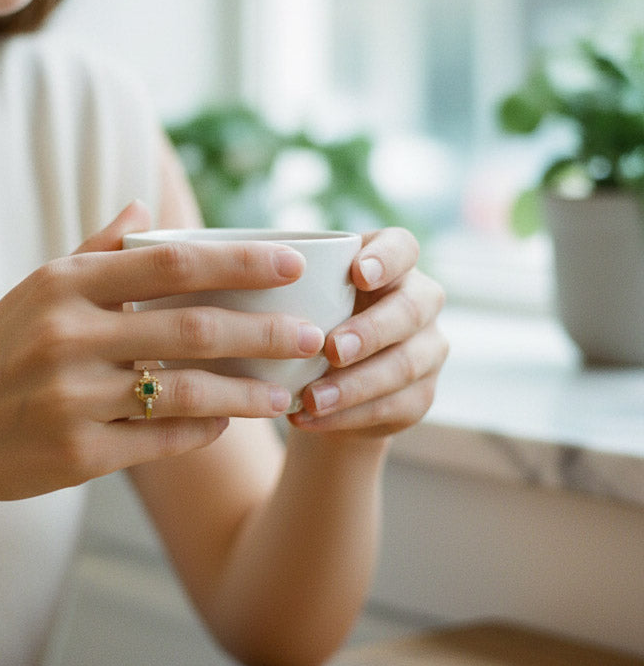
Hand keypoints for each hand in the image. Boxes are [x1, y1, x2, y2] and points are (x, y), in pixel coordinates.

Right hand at [0, 202, 323, 517]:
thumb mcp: (33, 293)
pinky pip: (160, 440)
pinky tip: (227, 423)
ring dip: (247, 393)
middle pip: (193, 326)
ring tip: (287, 393)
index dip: (239, 261)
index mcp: (63, 286)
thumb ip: (94, 251)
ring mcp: (71, 399)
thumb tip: (146, 209)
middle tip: (314, 335)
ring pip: (186, 391)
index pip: (171, 262)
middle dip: (264, 331)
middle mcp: (67, 336)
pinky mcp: (76, 456)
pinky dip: (202, 429)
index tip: (292, 262)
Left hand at [288, 227, 447, 438]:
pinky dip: (346, 415)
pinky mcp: (421, 396)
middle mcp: (420, 302)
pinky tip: (309, 418)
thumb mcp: (299, 296)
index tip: (357, 274)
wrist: (324, 383)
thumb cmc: (306, 320)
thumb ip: (287, 283)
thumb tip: (237, 277)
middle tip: (332, 349)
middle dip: (369, 332)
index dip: (386, 259)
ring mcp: (427, 350)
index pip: (403, 247)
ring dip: (354, 385)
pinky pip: (392, 406)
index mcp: (393, 264)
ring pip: (403, 366)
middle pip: (409, 311)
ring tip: (311, 398)